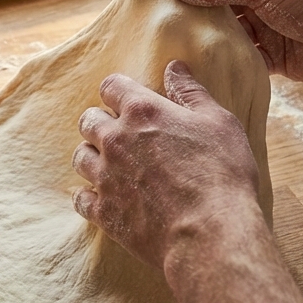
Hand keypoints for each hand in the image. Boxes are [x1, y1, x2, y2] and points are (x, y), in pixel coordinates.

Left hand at [72, 61, 262, 273]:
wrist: (210, 234)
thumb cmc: (222, 175)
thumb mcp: (219, 123)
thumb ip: (192, 93)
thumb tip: (174, 67)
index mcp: (143, 112)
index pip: (111, 86)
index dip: (118, 91)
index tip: (127, 101)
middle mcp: (116, 140)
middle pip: (88, 120)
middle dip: (100, 122)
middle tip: (120, 134)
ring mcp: (105, 178)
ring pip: (80, 157)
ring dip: (93, 156)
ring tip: (111, 165)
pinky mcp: (104, 212)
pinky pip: (80, 199)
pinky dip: (89, 196)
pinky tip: (105, 199)